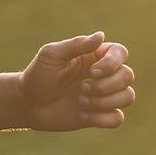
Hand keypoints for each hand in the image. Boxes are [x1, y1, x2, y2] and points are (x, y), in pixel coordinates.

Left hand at [19, 31, 135, 131]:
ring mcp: (103, 95)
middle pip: (128, 75)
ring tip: (80, 101)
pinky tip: (82, 115)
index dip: (112, 64)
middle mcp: (103, 74)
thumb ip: (77, 45)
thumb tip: (101, 35)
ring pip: (128, 97)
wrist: (28, 104)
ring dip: (105, 101)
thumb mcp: (52, 55)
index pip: (121, 53)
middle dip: (106, 85)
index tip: (92, 72)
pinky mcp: (99, 115)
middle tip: (81, 88)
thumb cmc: (38, 75)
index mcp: (94, 56)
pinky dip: (102, 118)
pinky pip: (117, 119)